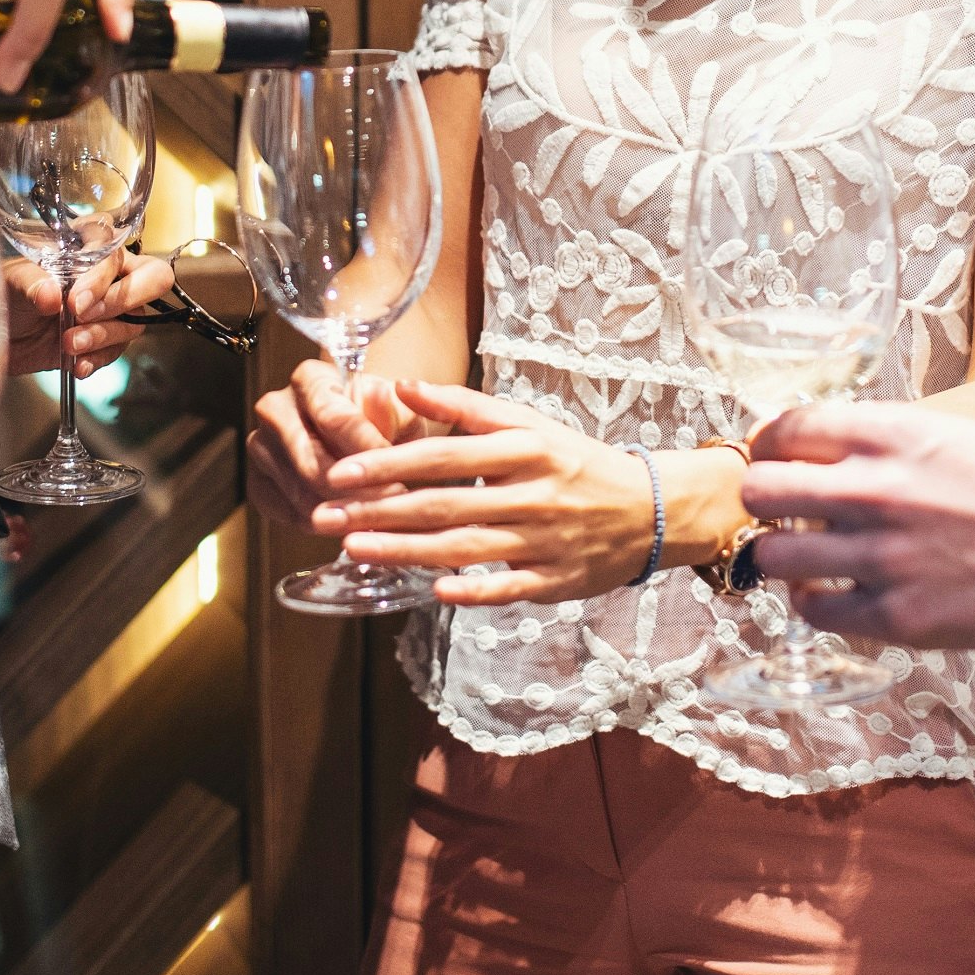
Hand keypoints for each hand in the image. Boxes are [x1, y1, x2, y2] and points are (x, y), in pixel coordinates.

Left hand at [6, 249, 164, 379]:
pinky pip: (118, 351)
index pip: (117, 253)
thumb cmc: (3, 292)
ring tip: (69, 344)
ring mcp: (109, 310)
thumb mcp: (11, 282)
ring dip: (102, 336)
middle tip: (83, 316)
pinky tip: (76, 365)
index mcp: (89, 247)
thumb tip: (51, 295)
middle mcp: (108, 275)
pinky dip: (98, 360)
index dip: (102, 278)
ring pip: (134, 322)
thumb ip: (32, 283)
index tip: (73, 301)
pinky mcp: (101, 341)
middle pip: (153, 279)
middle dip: (122, 301)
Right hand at [246, 358, 417, 533]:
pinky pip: (288, 513)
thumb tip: (379, 395)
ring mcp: (260, 446)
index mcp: (309, 379)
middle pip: (312, 463)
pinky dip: (323, 524)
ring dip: (342, 512)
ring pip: (301, 493)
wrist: (360, 439)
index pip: (334, 419)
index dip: (368, 453)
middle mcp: (275, 408)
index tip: (400, 476)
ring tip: (378, 519)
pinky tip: (350, 523)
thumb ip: (392, 409)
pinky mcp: (257, 482)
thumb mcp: (400, 412)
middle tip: (391, 509)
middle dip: (356, 490)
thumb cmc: (385, 422)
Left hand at [323, 380, 657, 605]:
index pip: (443, 453)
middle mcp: (532, 491)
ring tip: (355, 550)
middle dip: (379, 511)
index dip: (389, 463)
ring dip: (406, 551)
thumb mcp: (528, 423)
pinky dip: (474, 590)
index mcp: (524, 447)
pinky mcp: (555, 579)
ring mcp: (544, 539)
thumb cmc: (576, 461)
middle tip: (325, 517)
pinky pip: (509, 587)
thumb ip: (464, 406)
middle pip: (445, 503)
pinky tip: (434, 591)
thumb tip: (402, 384)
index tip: (340, 471)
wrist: (650, 509)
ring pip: (466, 547)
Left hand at [739, 402, 974, 649]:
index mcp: (893, 435)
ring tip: (799, 558)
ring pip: (774, 556)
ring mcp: (882, 556)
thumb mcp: (960, 435)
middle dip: (760, 499)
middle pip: (762, 490)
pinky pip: (815, 610)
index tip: (768, 458)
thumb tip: (839, 452)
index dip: (768, 446)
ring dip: (779, 556)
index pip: (788, 428)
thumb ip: (892, 442)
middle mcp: (875, 490)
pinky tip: (830, 596)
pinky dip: (813, 603)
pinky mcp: (897, 616)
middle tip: (774, 512)